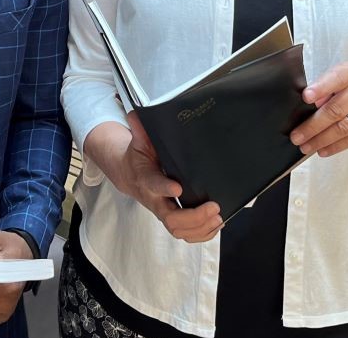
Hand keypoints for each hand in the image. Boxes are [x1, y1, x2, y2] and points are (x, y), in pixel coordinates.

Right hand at [87, 114, 221, 242]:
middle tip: (213, 206)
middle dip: (193, 216)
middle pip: (171, 218)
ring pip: (179, 230)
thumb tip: (138, 114)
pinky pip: (186, 234)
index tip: (178, 187)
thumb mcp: (138, 141)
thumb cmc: (138, 157)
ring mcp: (164, 211)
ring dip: (201, 228)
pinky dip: (203, 233)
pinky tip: (216, 224)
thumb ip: (140, 129)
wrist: (129, 175)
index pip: (153, 185)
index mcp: (146, 179)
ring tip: (218, 217)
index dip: (165, 188)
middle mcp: (155, 200)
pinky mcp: (173, 219)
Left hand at [289, 62, 347, 157]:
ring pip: (343, 128)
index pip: (335, 78)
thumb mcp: (345, 77)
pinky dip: (336, 146)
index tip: (306, 97)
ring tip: (305, 146)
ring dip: (321, 140)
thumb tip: (311, 104)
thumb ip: (327, 86)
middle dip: (313, 125)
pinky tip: (322, 150)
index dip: (321, 88)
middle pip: (335, 110)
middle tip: (296, 136)